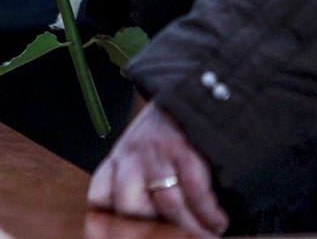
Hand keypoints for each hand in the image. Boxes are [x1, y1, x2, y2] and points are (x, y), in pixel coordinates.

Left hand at [89, 102, 228, 235]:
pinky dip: (209, 214)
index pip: (100, 197)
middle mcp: (133, 157)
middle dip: (152, 228)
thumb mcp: (138, 149)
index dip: (111, 218)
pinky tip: (216, 222)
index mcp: (118, 159)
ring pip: (169, 205)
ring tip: (205, 236)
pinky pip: (197, 193)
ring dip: (191, 228)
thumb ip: (133, 179)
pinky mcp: (186, 150)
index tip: (130, 231)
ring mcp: (159, 153)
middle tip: (172, 235)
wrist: (192, 92)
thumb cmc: (165, 131)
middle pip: (130, 207)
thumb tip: (148, 218)